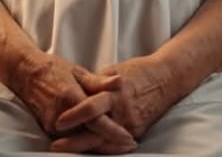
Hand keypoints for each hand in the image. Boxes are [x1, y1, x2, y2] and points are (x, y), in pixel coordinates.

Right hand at [11, 53, 135, 152]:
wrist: (27, 73)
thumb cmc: (54, 70)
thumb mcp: (78, 71)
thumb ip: (99, 81)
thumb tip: (119, 81)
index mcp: (71, 97)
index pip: (96, 121)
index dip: (114, 131)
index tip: (130, 137)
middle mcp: (61, 115)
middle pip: (90, 137)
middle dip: (111, 144)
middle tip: (130, 144)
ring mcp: (53, 125)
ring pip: (81, 141)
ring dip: (100, 143)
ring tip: (120, 143)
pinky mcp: (49, 130)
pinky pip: (71, 139)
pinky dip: (86, 140)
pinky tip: (99, 138)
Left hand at [51, 56, 170, 151]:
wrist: (165, 79)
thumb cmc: (136, 72)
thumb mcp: (112, 71)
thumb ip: (93, 82)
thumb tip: (73, 84)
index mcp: (115, 93)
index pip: (91, 106)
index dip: (74, 115)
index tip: (58, 122)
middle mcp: (123, 112)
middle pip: (96, 132)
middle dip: (75, 141)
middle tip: (55, 146)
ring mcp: (131, 125)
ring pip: (104, 141)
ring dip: (86, 147)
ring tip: (66, 149)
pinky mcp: (137, 133)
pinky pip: (116, 144)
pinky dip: (102, 147)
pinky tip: (88, 151)